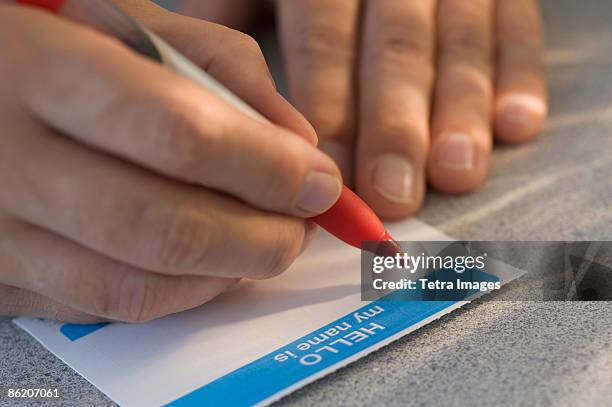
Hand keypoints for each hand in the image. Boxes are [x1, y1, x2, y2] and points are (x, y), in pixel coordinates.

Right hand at [0, 2, 340, 321]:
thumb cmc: (47, 42)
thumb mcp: (128, 23)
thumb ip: (223, 70)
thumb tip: (297, 146)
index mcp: (36, 69)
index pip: (181, 136)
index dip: (266, 169)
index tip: (318, 182)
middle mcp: (5, 161)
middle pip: (166, 231)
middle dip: (261, 239)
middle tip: (299, 226)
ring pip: (138, 288)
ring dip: (226, 274)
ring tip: (258, 242)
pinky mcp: (0, 277)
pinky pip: (105, 308)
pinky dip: (176, 293)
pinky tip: (200, 260)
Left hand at [181, 0, 546, 217]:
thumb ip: (234, 18)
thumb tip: (202, 92)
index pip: (325, 41)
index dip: (331, 108)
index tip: (331, 175)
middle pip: (395, 51)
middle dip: (395, 127)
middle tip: (394, 194)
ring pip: (459, 45)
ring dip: (460, 114)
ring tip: (455, 173)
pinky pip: (519, 28)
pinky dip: (521, 77)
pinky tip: (517, 127)